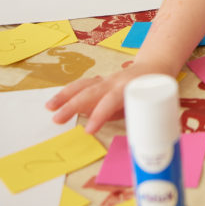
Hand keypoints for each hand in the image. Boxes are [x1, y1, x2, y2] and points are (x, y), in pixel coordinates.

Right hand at [46, 58, 169, 133]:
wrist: (155, 66)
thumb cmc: (154, 89)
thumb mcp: (151, 103)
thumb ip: (141, 117)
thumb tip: (138, 139)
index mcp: (128, 87)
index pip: (110, 101)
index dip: (99, 115)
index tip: (88, 131)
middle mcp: (114, 82)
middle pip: (90, 92)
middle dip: (71, 105)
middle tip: (56, 120)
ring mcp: (106, 80)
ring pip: (83, 85)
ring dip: (65, 96)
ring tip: (49, 107)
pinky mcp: (101, 82)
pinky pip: (83, 86)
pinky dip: (68, 93)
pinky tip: (56, 102)